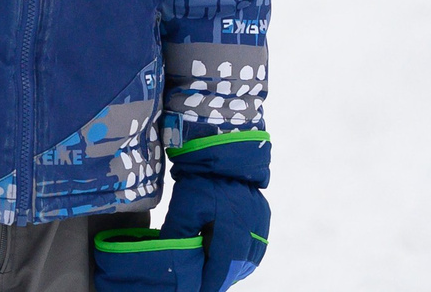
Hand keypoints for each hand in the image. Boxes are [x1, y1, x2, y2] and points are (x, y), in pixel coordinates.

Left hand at [159, 167, 268, 291]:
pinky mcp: (263, 221)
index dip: (208, 284)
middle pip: (235, 270)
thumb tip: (167, 256)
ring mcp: (261, 229)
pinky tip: (227, 258)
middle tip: (201, 284)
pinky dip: (241, 258)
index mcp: (233, 236)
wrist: (226, 153)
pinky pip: (254, 249)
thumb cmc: (202, 181)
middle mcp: (252, 237)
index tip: (196, 290)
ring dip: (231, 270)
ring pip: (247, 262)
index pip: (220, 272)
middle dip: (218, 279)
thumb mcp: (184, 207)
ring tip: (212, 274)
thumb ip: (177, 234)